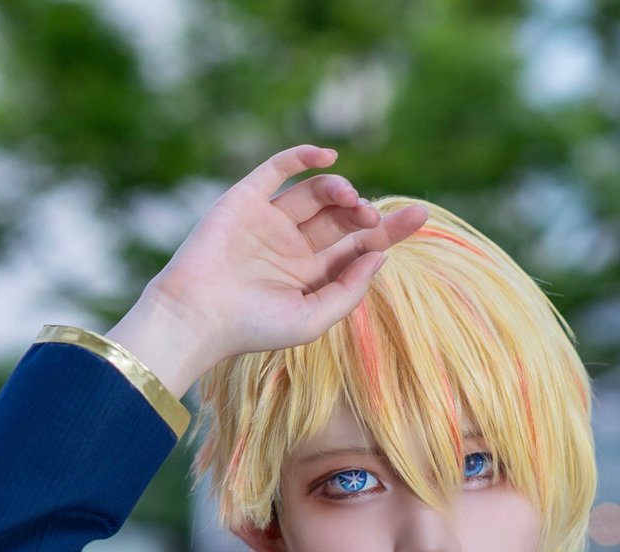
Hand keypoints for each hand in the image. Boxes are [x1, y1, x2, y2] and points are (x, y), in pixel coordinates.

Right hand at [107, 144, 428, 395]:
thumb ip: (349, 289)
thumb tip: (380, 254)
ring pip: (316, 194)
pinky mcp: (246, 200)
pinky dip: (303, 157)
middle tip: (374, 216)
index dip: (390, 230)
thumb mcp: (313, 318)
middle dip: (366, 212)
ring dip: (339, 190)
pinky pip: (278, 170)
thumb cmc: (253, 327)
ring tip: (350, 199)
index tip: (421, 214)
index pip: (358, 247)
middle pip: (342, 219)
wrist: (197, 315)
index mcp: (311, 277)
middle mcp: (293, 247)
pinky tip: (328, 157)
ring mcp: (269, 222)